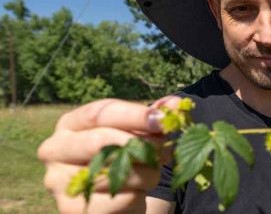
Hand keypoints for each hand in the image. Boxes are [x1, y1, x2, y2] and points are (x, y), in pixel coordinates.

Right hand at [37, 96, 181, 213]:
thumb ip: (156, 118)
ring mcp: (58, 181)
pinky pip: (119, 199)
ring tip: (152, 173)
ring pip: (115, 172)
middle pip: (102, 140)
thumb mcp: (139, 134)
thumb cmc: (125, 159)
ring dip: (147, 174)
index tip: (161, 120)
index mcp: (70, 125)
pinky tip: (137, 193)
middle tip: (165, 149)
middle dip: (141, 145)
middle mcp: (55, 150)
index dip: (134, 115)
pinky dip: (138, 196)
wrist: (115, 202)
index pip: (99, 113)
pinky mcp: (71, 209)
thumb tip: (177, 104)